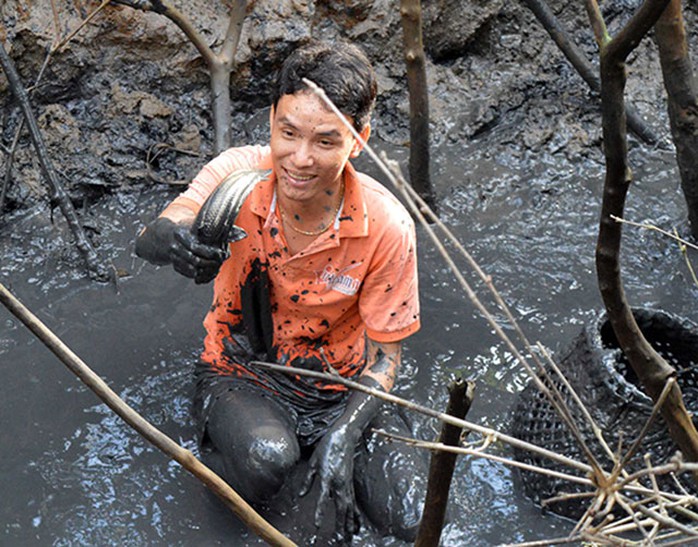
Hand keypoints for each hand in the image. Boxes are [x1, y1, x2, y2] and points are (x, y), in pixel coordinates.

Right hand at [171, 223, 227, 283]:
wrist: (167, 236)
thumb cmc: (186, 228)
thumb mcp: (198, 224)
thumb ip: (218, 229)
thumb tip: (241, 233)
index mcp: (180, 234)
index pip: (195, 247)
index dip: (209, 252)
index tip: (220, 254)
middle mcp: (174, 246)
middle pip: (195, 260)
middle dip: (209, 263)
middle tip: (220, 263)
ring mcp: (173, 257)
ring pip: (192, 270)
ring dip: (205, 271)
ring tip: (215, 268)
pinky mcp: (175, 265)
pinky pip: (188, 274)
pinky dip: (199, 275)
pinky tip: (207, 272)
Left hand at [301, 424, 359, 543]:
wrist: (344, 436)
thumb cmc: (326, 447)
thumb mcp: (313, 461)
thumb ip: (307, 480)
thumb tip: (301, 495)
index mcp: (327, 475)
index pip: (323, 497)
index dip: (320, 511)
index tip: (317, 525)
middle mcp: (339, 482)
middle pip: (342, 507)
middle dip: (341, 525)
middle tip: (341, 540)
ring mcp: (347, 483)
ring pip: (350, 507)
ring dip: (349, 523)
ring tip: (349, 537)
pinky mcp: (350, 483)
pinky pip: (353, 502)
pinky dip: (355, 514)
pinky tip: (357, 524)